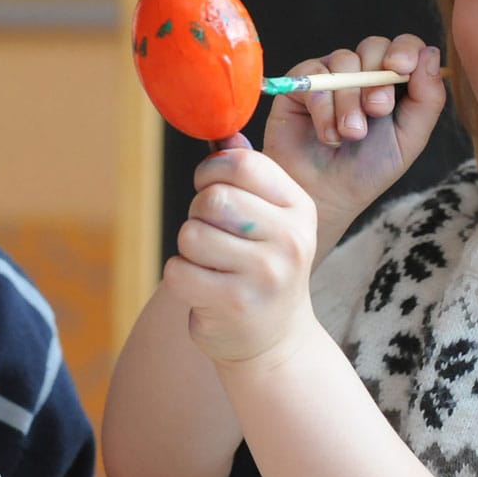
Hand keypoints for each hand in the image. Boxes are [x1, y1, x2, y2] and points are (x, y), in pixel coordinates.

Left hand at [163, 143, 322, 371]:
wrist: (274, 341)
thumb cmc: (262, 269)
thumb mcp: (270, 221)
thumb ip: (250, 178)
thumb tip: (227, 135)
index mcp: (299, 207)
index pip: (242, 165)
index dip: (211, 171)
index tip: (210, 188)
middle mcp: (290, 238)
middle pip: (212, 199)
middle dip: (198, 214)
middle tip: (212, 234)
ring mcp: (265, 273)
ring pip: (191, 234)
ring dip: (188, 249)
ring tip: (211, 265)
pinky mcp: (234, 303)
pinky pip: (178, 270)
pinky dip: (180, 277)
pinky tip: (204, 288)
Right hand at [263, 35, 444, 262]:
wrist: (325, 196)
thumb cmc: (368, 170)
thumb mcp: (410, 138)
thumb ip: (427, 98)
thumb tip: (430, 53)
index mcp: (393, 82)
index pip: (404, 46)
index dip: (405, 50)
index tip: (400, 69)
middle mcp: (362, 73)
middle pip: (374, 46)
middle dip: (378, 79)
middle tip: (377, 112)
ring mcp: (330, 76)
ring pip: (344, 61)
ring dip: (350, 100)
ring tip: (350, 134)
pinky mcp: (301, 85)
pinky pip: (314, 76)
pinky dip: (324, 107)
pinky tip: (327, 135)